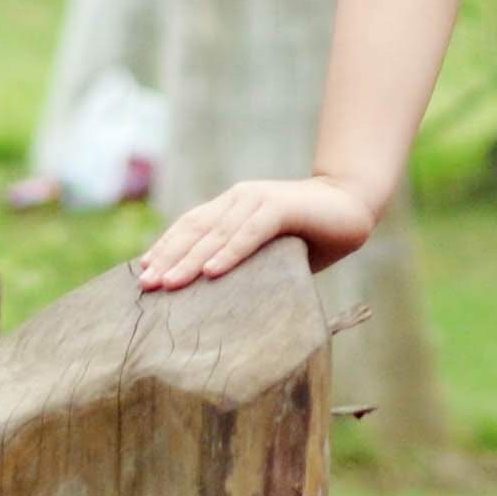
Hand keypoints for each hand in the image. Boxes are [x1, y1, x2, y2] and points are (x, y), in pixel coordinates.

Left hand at [138, 175, 377, 288]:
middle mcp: (239, 198)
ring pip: (217, 232)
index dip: (165, 247)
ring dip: (191, 259)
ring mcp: (259, 199)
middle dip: (168, 258)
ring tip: (169, 283)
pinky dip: (230, 251)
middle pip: (195, 229)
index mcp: (232, 206)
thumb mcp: (270, 250)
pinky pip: (250, 231)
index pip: (190, 226)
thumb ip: (244, 262)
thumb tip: (215, 297)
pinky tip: (212, 272)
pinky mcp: (282, 207)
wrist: (354, 203)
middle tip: (145, 285)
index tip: (142, 273)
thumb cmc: (312, 233)